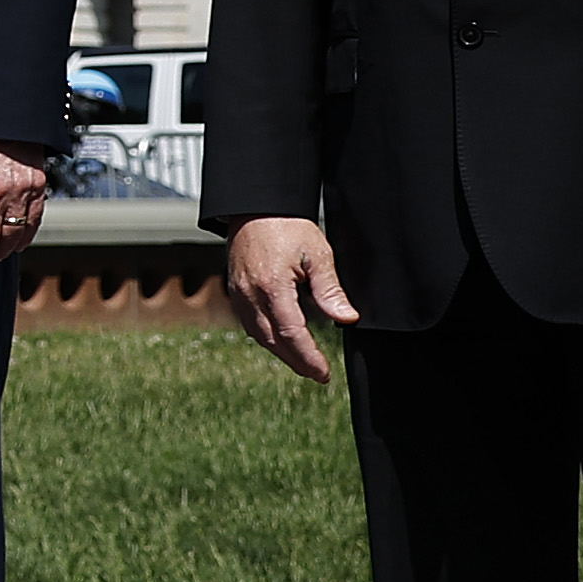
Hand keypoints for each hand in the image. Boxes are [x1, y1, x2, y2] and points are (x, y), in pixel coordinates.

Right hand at [227, 214, 358, 381]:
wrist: (254, 206)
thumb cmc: (287, 226)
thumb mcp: (317, 254)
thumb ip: (330, 290)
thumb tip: (347, 318)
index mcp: (272, 287)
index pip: (292, 333)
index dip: (309, 357)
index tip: (325, 372)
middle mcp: (250, 295)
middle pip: (273, 341)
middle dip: (296, 362)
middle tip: (318, 375)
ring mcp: (239, 294)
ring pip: (259, 335)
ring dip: (282, 353)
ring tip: (303, 363)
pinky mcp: (236, 291)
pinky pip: (250, 323)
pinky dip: (268, 338)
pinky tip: (281, 341)